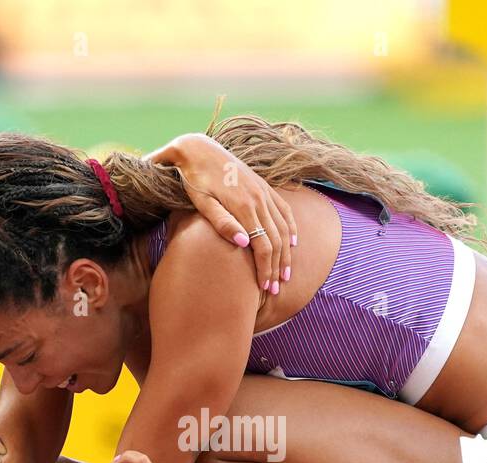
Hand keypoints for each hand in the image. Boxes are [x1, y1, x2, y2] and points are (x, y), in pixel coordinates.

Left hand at [149, 133, 297, 294]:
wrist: (198, 149)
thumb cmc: (194, 180)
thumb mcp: (202, 202)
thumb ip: (222, 222)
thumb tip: (243, 244)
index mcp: (243, 206)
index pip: (262, 245)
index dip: (265, 269)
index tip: (264, 288)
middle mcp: (258, 199)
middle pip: (275, 240)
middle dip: (277, 267)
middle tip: (275, 290)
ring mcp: (264, 192)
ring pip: (282, 228)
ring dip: (286, 253)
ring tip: (285, 274)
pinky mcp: (264, 186)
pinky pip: (284, 210)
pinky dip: (291, 228)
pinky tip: (293, 243)